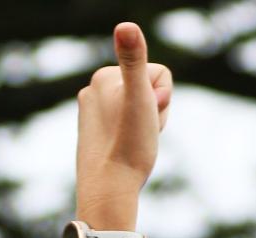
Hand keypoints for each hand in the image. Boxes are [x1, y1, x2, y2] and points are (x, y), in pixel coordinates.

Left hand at [75, 22, 172, 224]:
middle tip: (141, 135)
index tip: (146, 119)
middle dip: (154, 113)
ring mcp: (92, 114)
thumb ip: (134, 60)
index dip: (163, 99)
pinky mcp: (94, 135)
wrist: (107, 193)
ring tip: (134, 145)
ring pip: (141, 111)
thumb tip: (126, 25)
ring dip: (147, 126)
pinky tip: (126, 151)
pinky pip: (128, 127)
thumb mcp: (139, 98)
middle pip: (149, 91)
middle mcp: (93, 92)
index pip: (159, 74)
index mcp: (103, 77)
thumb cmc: (127, 147)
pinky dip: (134, 138)